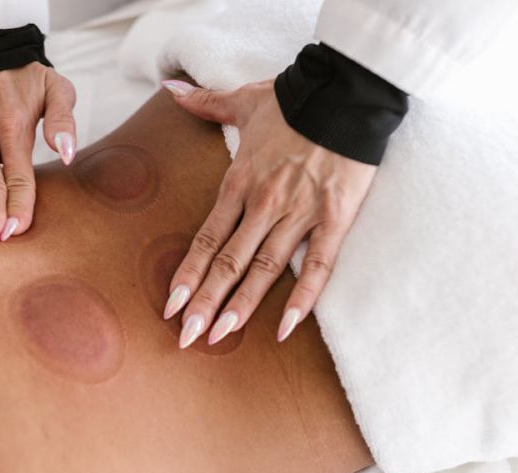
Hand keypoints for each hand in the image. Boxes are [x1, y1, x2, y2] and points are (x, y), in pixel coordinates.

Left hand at [159, 79, 375, 347]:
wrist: (347, 89)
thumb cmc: (295, 98)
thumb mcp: (243, 99)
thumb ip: (204, 103)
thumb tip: (170, 90)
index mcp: (240, 182)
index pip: (206, 238)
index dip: (188, 274)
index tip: (171, 305)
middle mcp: (264, 204)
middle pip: (229, 262)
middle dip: (205, 302)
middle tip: (185, 338)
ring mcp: (300, 214)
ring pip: (265, 269)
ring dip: (242, 305)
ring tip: (220, 337)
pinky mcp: (335, 218)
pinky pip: (318, 266)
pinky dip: (303, 298)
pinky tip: (287, 328)